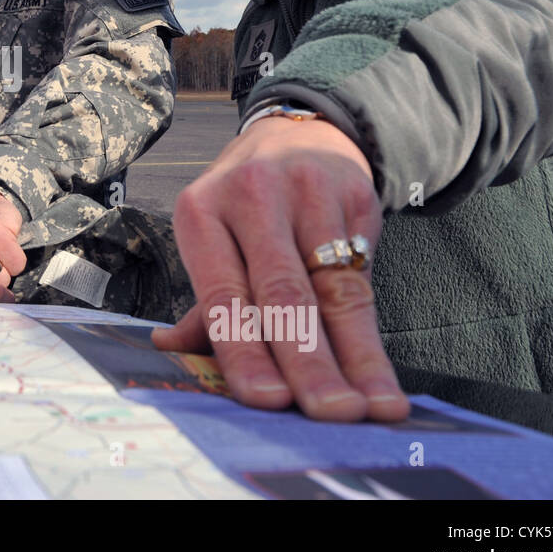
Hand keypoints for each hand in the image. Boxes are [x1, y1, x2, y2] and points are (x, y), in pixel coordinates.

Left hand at [152, 116, 407, 422]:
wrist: (298, 137)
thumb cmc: (245, 210)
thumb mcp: (215, 242)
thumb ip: (205, 305)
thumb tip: (170, 350)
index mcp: (200, 212)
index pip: (223, 294)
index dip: (245, 350)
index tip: (266, 402)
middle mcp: (251, 196)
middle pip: (282, 292)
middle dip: (306, 361)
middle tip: (328, 415)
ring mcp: (306, 191)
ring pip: (332, 289)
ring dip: (354, 357)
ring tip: (370, 408)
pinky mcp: (354, 194)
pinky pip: (363, 275)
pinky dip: (373, 334)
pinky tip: (382, 376)